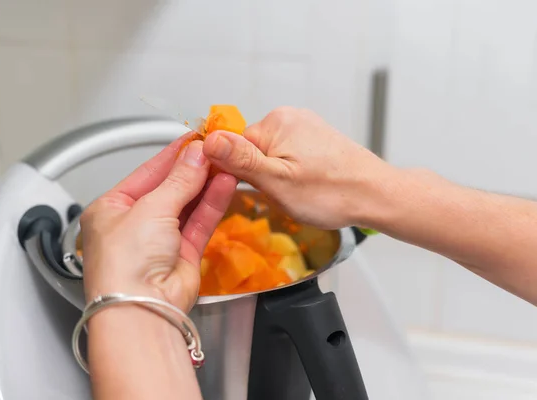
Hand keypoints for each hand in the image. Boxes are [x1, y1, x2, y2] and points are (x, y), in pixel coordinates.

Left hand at [80, 135, 236, 311]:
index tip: (195, 138)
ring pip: (187, 204)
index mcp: (111, 209)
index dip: (172, 154)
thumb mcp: (150, 208)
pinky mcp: (182, 255)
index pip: (146, 173)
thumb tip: (196, 154)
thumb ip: (178, 180)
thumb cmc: (125, 264)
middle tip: (216, 148)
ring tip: (226, 161)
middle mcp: (134, 225)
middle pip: (169, 187)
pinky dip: (212, 204)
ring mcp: (159, 241)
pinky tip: (225, 184)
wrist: (141, 310)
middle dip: (193, 168)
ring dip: (206, 184)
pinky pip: (199, 223)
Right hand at [202, 107, 393, 229]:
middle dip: (261, 176)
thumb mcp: (278, 182)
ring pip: (269, 156)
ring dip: (277, 177)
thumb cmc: (332, 192)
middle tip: (284, 193)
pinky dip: (292, 173)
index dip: (239, 174)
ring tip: (300, 190)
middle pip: (251, 151)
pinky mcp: (315, 138)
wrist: (376, 195)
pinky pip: (288, 156)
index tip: (258, 190)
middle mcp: (289, 117)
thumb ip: (241, 160)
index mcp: (276, 122)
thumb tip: (207, 141)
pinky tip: (308, 185)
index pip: (233, 147)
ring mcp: (304, 126)